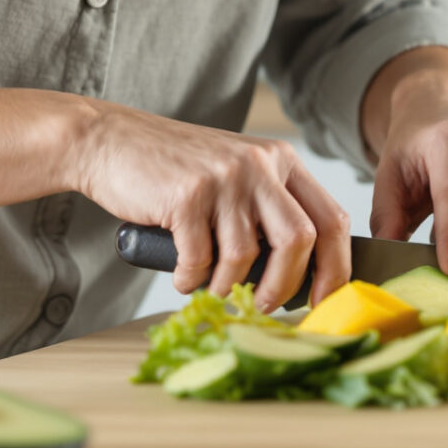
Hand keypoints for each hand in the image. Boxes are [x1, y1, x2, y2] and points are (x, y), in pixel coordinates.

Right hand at [70, 102, 351, 308]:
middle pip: (301, 239)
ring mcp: (223, 177)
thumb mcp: (238, 177)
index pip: (332, 219)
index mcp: (282, 160)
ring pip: (246, 256)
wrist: (111, 142)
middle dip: (285, 286)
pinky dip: (191, 280)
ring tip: (208, 284)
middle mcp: (260, 163)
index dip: (336, 268)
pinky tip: (182, 274)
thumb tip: (306, 279)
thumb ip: (270, 212)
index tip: (324, 302)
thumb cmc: (178, 171)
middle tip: (263, 306)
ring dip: (226, 286)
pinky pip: (200, 260)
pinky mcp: (186, 195)